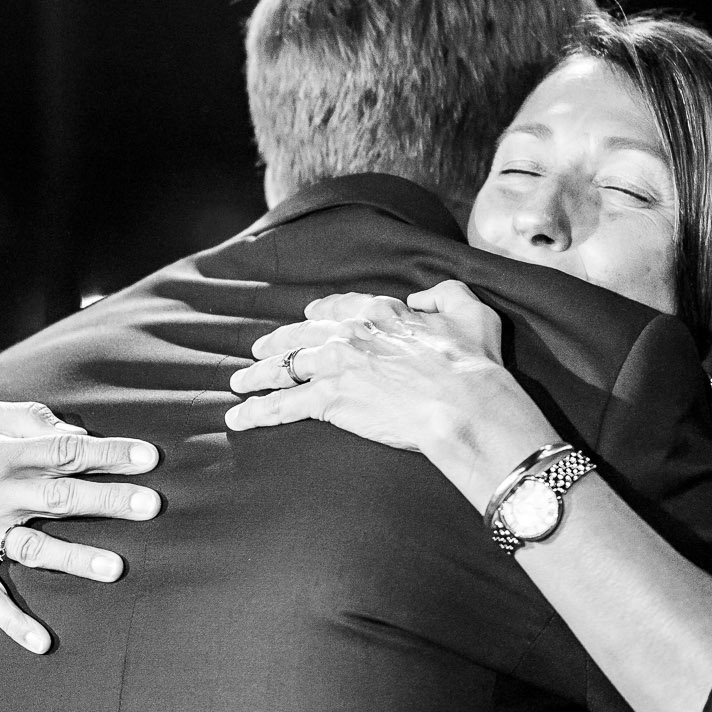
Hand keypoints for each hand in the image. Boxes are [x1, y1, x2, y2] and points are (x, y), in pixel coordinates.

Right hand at [0, 398, 160, 653]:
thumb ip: (23, 417)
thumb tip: (73, 430)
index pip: (63, 449)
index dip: (107, 452)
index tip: (150, 457)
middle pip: (59, 496)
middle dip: (107, 499)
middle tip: (153, 505)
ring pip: (34, 548)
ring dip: (76, 558)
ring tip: (117, 569)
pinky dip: (14, 623)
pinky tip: (43, 643)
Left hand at [226, 281, 555, 504]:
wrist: (464, 404)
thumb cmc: (473, 363)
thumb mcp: (470, 309)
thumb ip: (444, 293)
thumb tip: (421, 299)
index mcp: (381, 311)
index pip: (340, 305)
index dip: (321, 310)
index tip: (309, 315)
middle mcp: (351, 334)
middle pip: (301, 336)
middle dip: (275, 344)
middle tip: (257, 352)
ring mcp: (337, 367)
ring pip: (284, 369)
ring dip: (257, 377)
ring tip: (238, 386)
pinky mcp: (331, 400)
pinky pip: (285, 406)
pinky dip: (259, 412)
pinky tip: (240, 418)